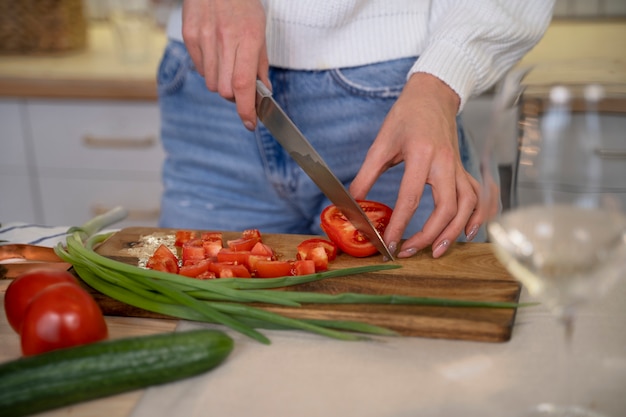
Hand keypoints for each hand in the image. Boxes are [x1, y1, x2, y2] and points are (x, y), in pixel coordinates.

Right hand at [182, 0, 269, 129]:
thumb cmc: (242, 3)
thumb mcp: (259, 30)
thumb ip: (260, 64)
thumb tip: (263, 92)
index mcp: (247, 38)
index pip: (243, 84)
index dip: (246, 109)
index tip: (250, 123)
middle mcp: (224, 40)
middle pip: (225, 90)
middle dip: (234, 97)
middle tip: (241, 89)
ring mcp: (203, 38)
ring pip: (211, 83)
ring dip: (221, 83)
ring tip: (227, 64)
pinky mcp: (189, 36)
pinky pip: (200, 69)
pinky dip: (209, 70)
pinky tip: (215, 54)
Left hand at [349, 73, 485, 257]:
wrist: (433, 95)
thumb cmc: (406, 116)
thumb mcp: (381, 142)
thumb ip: (366, 174)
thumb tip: (352, 202)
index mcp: (422, 155)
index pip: (411, 198)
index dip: (400, 224)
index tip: (389, 243)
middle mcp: (445, 163)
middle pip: (447, 207)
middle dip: (430, 235)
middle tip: (411, 251)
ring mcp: (458, 167)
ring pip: (467, 205)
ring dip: (455, 231)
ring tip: (438, 250)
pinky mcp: (463, 169)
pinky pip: (477, 196)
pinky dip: (477, 216)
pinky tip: (468, 231)